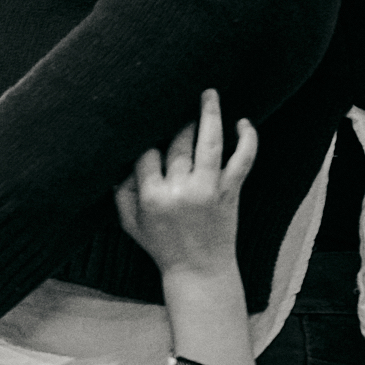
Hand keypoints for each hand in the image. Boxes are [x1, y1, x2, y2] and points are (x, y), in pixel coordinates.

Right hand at [113, 88, 256, 277]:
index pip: (147, 154)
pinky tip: (244, 122)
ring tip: (209, 94)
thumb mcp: (130, 225)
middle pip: (178, 143)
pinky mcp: (230, 192)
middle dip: (178, 122)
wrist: (199, 270)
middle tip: (178, 106)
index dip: (147, 139)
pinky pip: (242, 161)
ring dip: (210, 114)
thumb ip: (121, 194)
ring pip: (210, 143)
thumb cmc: (162, 247)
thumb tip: (118, 164)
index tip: (149, 127)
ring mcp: (208, 189)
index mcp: (152, 196)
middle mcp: (180, 190)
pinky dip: (247, 140)